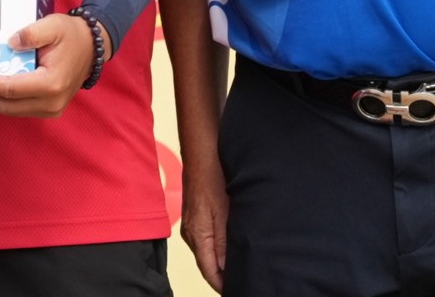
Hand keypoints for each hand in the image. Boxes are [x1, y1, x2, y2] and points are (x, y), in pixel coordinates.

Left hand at [0, 12, 109, 116]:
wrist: (92, 47)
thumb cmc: (72, 35)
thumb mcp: (52, 25)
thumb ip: (30, 34)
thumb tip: (9, 44)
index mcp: (51, 83)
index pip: (11, 89)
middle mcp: (51, 102)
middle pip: (8, 105)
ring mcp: (51, 109)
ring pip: (12, 110)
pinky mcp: (49, 109)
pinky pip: (20, 108)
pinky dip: (4, 99)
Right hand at [181, 157, 229, 290]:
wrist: (202, 152)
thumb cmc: (213, 177)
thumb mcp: (224, 211)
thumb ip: (223, 241)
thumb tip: (225, 267)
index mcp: (197, 235)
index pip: (210, 272)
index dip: (223, 285)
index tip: (239, 291)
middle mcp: (191, 233)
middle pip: (207, 265)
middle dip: (223, 277)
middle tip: (243, 283)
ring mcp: (192, 225)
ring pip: (206, 254)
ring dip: (221, 264)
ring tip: (239, 271)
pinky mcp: (195, 217)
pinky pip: (206, 241)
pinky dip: (217, 251)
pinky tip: (230, 249)